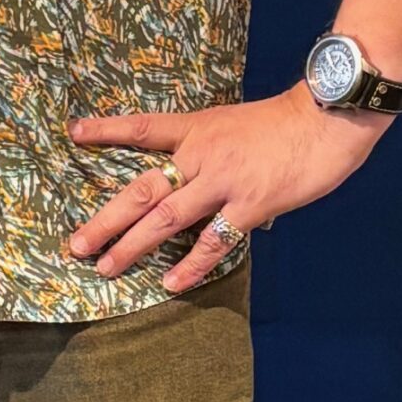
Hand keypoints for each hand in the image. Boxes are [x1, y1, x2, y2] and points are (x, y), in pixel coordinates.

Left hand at [66, 85, 390, 292]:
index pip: (144, 129)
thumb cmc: (287, 121)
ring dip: (133, 245)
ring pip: (166, 218)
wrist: (326, 118)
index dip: (108, 131)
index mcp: (198, 129)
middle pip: (142, 188)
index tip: (74, 133)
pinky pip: (214, 241)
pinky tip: (170, 283)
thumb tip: (204, 186)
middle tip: (75, 244)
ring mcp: (224, 181)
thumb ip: (215, 154)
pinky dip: (190, 265)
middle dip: (106, 218)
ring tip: (106, 267)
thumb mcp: (237, 125)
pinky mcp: (250, 205)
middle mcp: (202, 155)